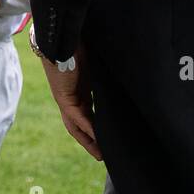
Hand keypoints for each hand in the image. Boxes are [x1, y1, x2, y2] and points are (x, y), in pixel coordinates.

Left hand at [41, 42, 100, 159]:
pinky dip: (86, 127)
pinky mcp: (63, 95)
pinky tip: (96, 137)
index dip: (96, 128)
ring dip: (88, 139)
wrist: (64, 38)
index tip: (108, 140)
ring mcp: (66, 97)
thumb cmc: (80, 47)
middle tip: (103, 155)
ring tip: (100, 153)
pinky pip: (75, 115)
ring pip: (76, 124)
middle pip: (80, 125)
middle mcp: (72, 96)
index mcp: (80, 90)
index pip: (88, 114)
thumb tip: (131, 83)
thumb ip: (106, 80)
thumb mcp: (97, 68)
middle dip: (91, 141)